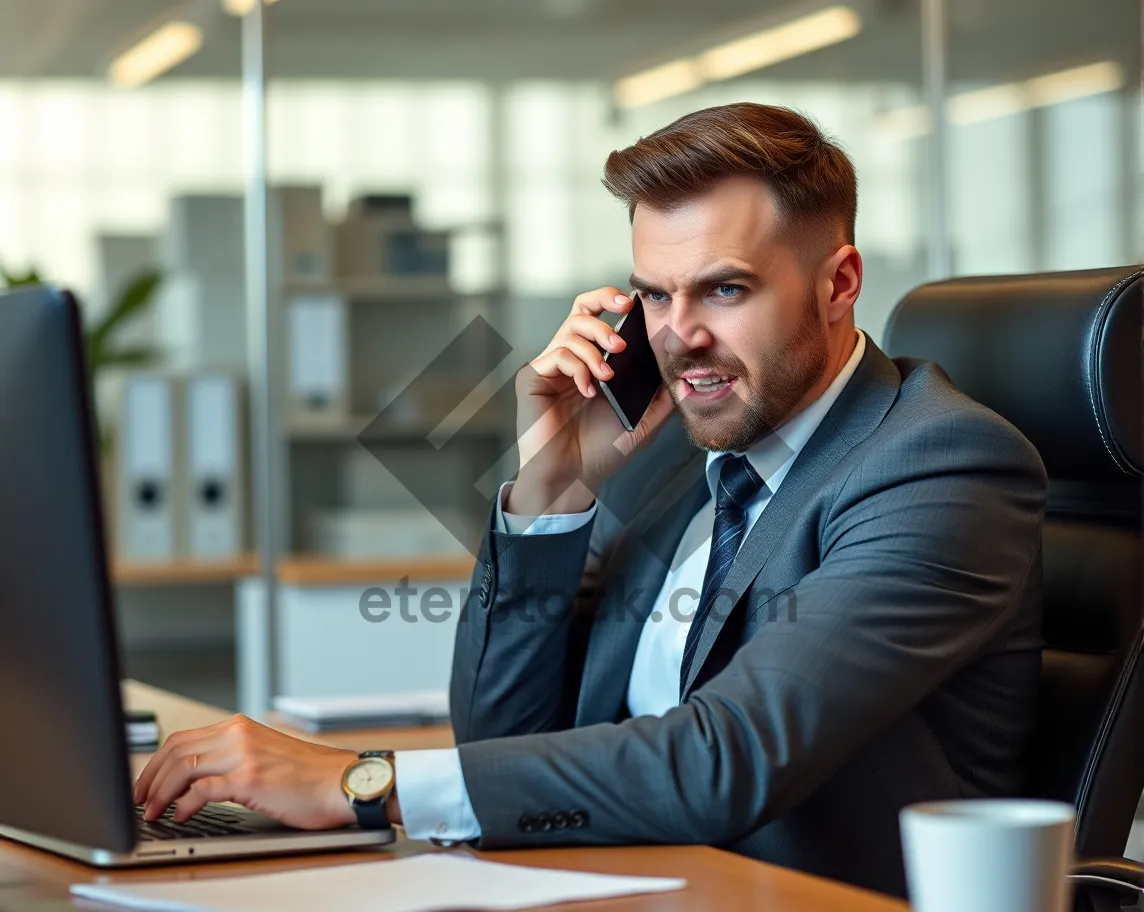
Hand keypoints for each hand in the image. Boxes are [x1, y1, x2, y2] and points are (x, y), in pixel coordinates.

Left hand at [133, 715, 359, 829]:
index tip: (144, 784)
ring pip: (182, 768)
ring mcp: (244, 755)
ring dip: (160, 793)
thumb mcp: (267, 755)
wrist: (344, 782)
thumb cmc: (311, 777)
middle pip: (175, 751)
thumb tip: (197, 780)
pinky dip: (184, 804)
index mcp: (240, 727)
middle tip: (139, 800)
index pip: (182, 739)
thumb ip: (234, 757)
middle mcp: (239, 735)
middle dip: (149, 778)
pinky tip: (180, 816)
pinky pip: (202, 790)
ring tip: (153, 812)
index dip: (155, 763)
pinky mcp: (250, 779)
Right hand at [510, 287, 674, 515]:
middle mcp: (570, 358)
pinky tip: (589, 391)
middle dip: (603, 309)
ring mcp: (550, 367)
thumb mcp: (644, 418)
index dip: (612, 300)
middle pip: (581, 309)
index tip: (632, 303)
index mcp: (593, 361)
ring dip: (595, 347)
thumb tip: (684, 368)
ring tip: (608, 375)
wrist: (574, 478)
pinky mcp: (533, 378)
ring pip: (570, 330)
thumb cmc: (602, 451)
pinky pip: (556, 355)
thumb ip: (662, 393)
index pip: (600, 316)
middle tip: (621, 340)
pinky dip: (577, 368)